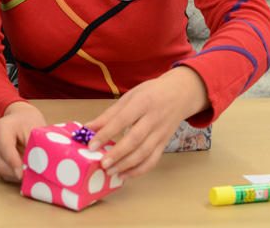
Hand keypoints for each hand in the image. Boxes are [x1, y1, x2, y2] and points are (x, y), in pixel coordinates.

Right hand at [0, 101, 46, 181]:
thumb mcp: (35, 129)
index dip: (15, 163)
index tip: (24, 174)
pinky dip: (15, 175)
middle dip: (17, 173)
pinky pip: (4, 173)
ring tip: (32, 174)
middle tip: (32, 177)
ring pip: (1, 171)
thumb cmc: (29, 122)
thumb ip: (35, 146)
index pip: (5, 148)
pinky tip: (26, 172)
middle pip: (0, 164)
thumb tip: (38, 166)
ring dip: (17, 175)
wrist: (20, 118)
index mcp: (1, 128)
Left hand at [85, 66, 208, 178]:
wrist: (181, 94)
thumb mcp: (130, 96)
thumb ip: (110, 114)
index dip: (106, 134)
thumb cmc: (151, 93)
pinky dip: (139, 170)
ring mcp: (161, 133)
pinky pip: (153, 160)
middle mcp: (153, 119)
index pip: (122, 120)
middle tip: (102, 163)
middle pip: (135, 139)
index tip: (91, 145)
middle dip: (117, 153)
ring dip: (127, 165)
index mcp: (142, 102)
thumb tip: (89, 128)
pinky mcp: (165, 143)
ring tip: (110, 172)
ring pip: (144, 152)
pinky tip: (125, 175)